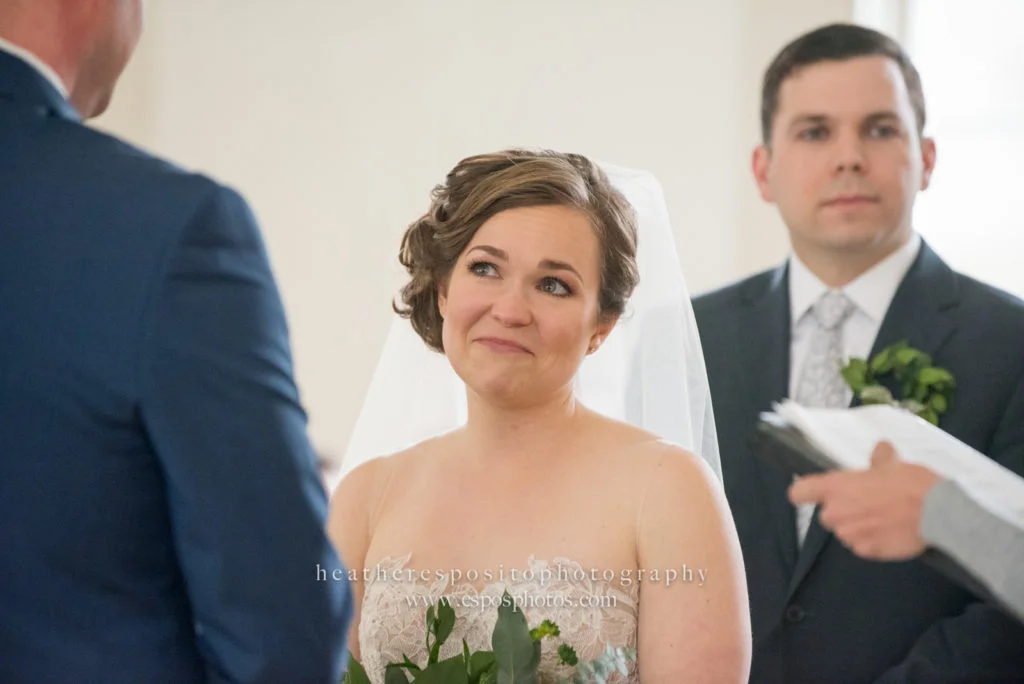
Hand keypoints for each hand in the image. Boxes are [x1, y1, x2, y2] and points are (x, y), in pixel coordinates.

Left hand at [788, 442, 941, 560]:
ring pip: (845, 532)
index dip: (803, 493)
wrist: (937, 514)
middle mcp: (836, 513)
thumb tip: (881, 449)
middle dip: (842, 512)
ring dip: (858, 527)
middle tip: (866, 504)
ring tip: (883, 518)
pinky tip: (890, 532)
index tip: (810, 494)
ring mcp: (850, 535)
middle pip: (826, 515)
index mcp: (836, 487)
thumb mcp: (893, 464)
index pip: (799, 492)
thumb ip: (880, 458)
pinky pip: (862, 547)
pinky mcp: (867, 552)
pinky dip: (872, 542)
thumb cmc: (911, 484)